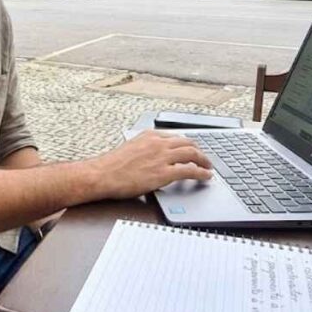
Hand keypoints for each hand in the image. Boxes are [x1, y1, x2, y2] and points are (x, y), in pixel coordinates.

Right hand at [89, 130, 212, 199]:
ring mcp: (162, 157)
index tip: (192, 149)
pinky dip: (201, 173)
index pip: (175, 137)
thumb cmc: (111, 166)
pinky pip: (190, 171)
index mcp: (149, 135)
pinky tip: (206, 177)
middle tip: (204, 158)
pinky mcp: (164, 173)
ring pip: (192, 153)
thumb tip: (152, 157)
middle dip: (199, 150)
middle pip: (187, 142)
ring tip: (208, 167)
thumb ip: (144, 149)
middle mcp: (158, 143)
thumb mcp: (130, 148)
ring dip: (204, 160)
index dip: (187, 144)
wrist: (102, 174)